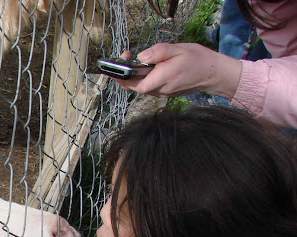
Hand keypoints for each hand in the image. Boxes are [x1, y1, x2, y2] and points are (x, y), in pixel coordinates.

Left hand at [114, 42, 242, 99]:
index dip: (123, 78)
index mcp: (163, 78)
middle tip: (122, 62)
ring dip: (134, 78)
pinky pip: (150, 88)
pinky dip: (144, 80)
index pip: (136, 85)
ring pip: (143, 88)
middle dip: (126, 77)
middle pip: (136, 88)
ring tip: (131, 64)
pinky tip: (144, 71)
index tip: (116, 69)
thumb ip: (158, 52)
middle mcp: (162, 89)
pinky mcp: (166, 93)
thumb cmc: (198, 60)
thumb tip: (141, 56)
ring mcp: (164, 93)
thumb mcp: (178, 49)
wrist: (213, 74)